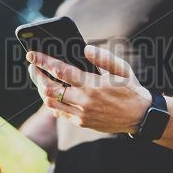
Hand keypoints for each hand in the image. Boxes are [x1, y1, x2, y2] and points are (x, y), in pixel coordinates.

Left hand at [27, 45, 151, 133]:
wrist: (140, 116)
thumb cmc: (130, 89)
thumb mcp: (122, 69)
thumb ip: (103, 57)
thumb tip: (85, 49)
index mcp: (93, 84)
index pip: (61, 70)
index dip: (44, 61)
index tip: (32, 54)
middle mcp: (85, 100)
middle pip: (49, 88)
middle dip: (37, 76)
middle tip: (32, 66)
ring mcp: (82, 114)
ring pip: (50, 102)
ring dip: (41, 90)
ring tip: (40, 78)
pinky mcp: (82, 123)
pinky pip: (59, 113)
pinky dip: (51, 102)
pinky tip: (51, 93)